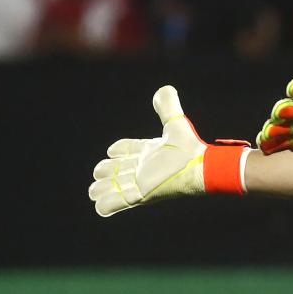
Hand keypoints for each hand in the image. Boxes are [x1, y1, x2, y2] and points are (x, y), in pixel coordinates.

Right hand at [89, 86, 248, 216]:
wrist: (198, 166)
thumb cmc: (189, 147)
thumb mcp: (175, 123)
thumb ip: (168, 106)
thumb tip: (164, 89)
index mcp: (150, 152)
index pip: (129, 150)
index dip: (120, 149)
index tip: (110, 150)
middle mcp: (144, 168)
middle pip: (118, 170)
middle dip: (106, 171)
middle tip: (98, 172)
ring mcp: (141, 183)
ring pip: (114, 187)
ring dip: (103, 188)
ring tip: (94, 190)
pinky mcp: (140, 196)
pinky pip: (118, 203)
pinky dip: (107, 204)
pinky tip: (99, 204)